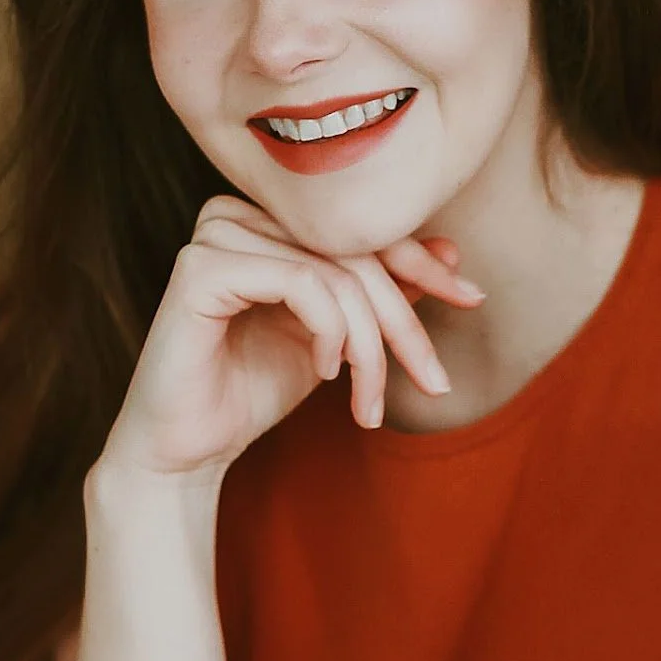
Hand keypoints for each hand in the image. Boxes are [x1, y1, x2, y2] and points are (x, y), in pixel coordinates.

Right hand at [99, 195, 484, 478]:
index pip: (362, 228)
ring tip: (368, 400)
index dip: (422, 263)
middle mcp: (239, 212)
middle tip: (433, 380)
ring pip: (336, 273)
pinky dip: (330, 332)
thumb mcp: (339, 336)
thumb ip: (383, 290)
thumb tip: (451, 252)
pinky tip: (325, 372)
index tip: (472, 299)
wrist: (188, 447)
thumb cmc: (255, 386)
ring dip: (370, 346)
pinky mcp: (201, 268)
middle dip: (403, 322)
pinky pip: (303, 284)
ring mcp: (216, 234)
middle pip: (355, 251)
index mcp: (268, 218)